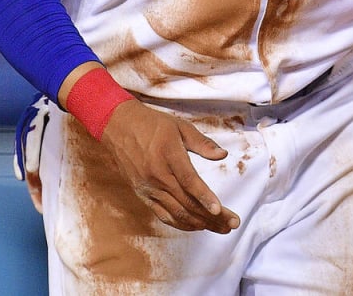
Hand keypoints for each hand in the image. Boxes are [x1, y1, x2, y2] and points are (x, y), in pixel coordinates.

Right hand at [98, 99, 240, 233]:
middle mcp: (157, 175)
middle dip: (212, 217)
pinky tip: (196, 226)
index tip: (219, 210)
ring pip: (177, 213)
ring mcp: (149, 188)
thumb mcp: (180, 126)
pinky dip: (181, 224)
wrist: (119, 127)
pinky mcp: (143, 194)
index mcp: (169, 155)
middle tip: (233, 224)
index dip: (205, 197)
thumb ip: (202, 143)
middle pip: (187, 203)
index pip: (189, 181)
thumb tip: (223, 154)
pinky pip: (163, 215)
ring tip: (221, 229)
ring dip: (200, 224)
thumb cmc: (152, 124)